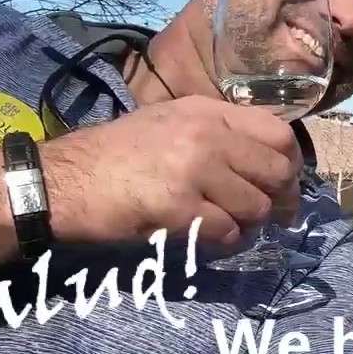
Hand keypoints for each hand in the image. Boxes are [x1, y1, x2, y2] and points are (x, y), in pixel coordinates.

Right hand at [43, 95, 302, 246]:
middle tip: (272, 216)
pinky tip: (206, 237)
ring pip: (256, 207)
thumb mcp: (171, 122)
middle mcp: (207, 135)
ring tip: (228, 225)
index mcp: (208, 111)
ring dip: (248, 224)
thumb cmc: (116, 155)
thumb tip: (269, 159)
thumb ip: (219, 132)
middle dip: (280, 200)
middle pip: (277, 172)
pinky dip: (224, 241)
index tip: (285, 182)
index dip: (290, 163)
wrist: (62, 182)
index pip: (279, 133)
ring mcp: (194, 171)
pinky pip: (228, 232)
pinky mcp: (179, 209)